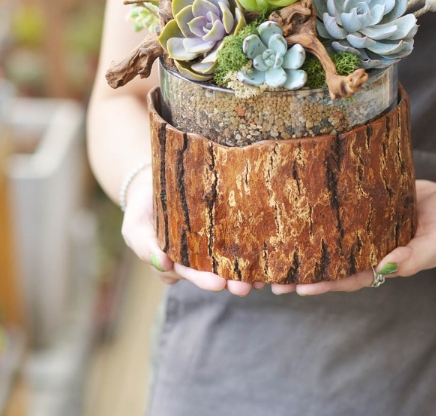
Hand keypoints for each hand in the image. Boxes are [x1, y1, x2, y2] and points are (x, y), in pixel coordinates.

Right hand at [121, 168, 263, 296]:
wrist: (155, 180)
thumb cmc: (142, 209)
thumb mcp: (135, 227)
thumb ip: (144, 246)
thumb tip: (163, 264)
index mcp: (177, 264)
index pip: (190, 273)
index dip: (204, 279)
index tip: (218, 284)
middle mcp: (196, 259)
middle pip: (214, 271)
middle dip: (230, 280)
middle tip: (244, 287)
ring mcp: (211, 243)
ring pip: (229, 260)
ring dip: (245, 270)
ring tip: (260, 276)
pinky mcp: (224, 224)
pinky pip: (237, 237)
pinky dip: (252, 246)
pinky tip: (267, 253)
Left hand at [282, 180, 435, 295]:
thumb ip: (414, 259)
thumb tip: (386, 269)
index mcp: (381, 263)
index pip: (348, 277)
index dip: (325, 283)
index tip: (300, 287)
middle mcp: (367, 245)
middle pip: (331, 260)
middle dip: (303, 268)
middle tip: (270, 274)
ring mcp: (363, 223)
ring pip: (330, 234)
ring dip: (304, 240)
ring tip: (273, 242)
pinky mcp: (364, 199)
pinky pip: (340, 206)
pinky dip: (321, 208)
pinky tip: (299, 202)